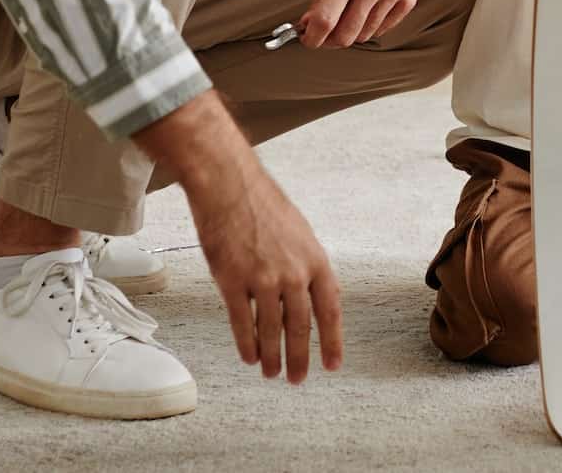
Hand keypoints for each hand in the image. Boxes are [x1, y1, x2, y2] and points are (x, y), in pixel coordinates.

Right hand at [136, 92, 341, 382]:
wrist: (229, 184)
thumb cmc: (263, 204)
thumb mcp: (299, 232)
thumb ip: (305, 265)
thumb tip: (309, 295)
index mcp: (315, 259)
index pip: (330, 310)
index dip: (332, 340)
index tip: (332, 364)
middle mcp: (293, 272)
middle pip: (300, 326)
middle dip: (300, 357)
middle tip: (298, 378)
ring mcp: (263, 278)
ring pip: (271, 329)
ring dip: (271, 356)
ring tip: (271, 372)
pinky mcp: (232, 280)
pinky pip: (241, 322)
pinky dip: (246, 343)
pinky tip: (249, 356)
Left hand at [299, 0, 418, 48]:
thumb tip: (309, 26)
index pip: (325, 20)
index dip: (313, 38)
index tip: (309, 40)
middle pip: (346, 36)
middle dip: (330, 40)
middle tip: (325, 32)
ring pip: (364, 35)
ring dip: (351, 30)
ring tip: (348, 13)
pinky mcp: (408, 0)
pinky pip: (383, 29)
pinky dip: (371, 25)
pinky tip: (367, 8)